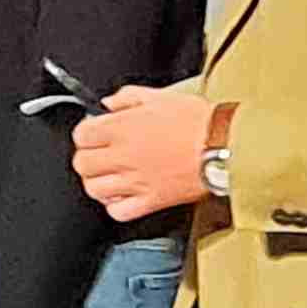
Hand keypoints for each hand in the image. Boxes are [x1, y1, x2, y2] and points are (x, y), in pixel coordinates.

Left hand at [71, 81, 211, 220]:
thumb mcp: (161, 96)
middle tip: (99, 154)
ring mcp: (136, 181)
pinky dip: (115, 206)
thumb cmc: (199, 121)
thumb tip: (109, 103)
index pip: (81, 135)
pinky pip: (119, 211)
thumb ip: (128, 97)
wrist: (225, 146)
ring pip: (95, 189)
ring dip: (97, 182)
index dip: (86, 132)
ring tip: (108, 176)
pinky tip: (123, 195)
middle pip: (83, 164)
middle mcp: (124, 156)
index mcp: (123, 128)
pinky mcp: (152, 200)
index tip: (94, 132)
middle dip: (87, 157)